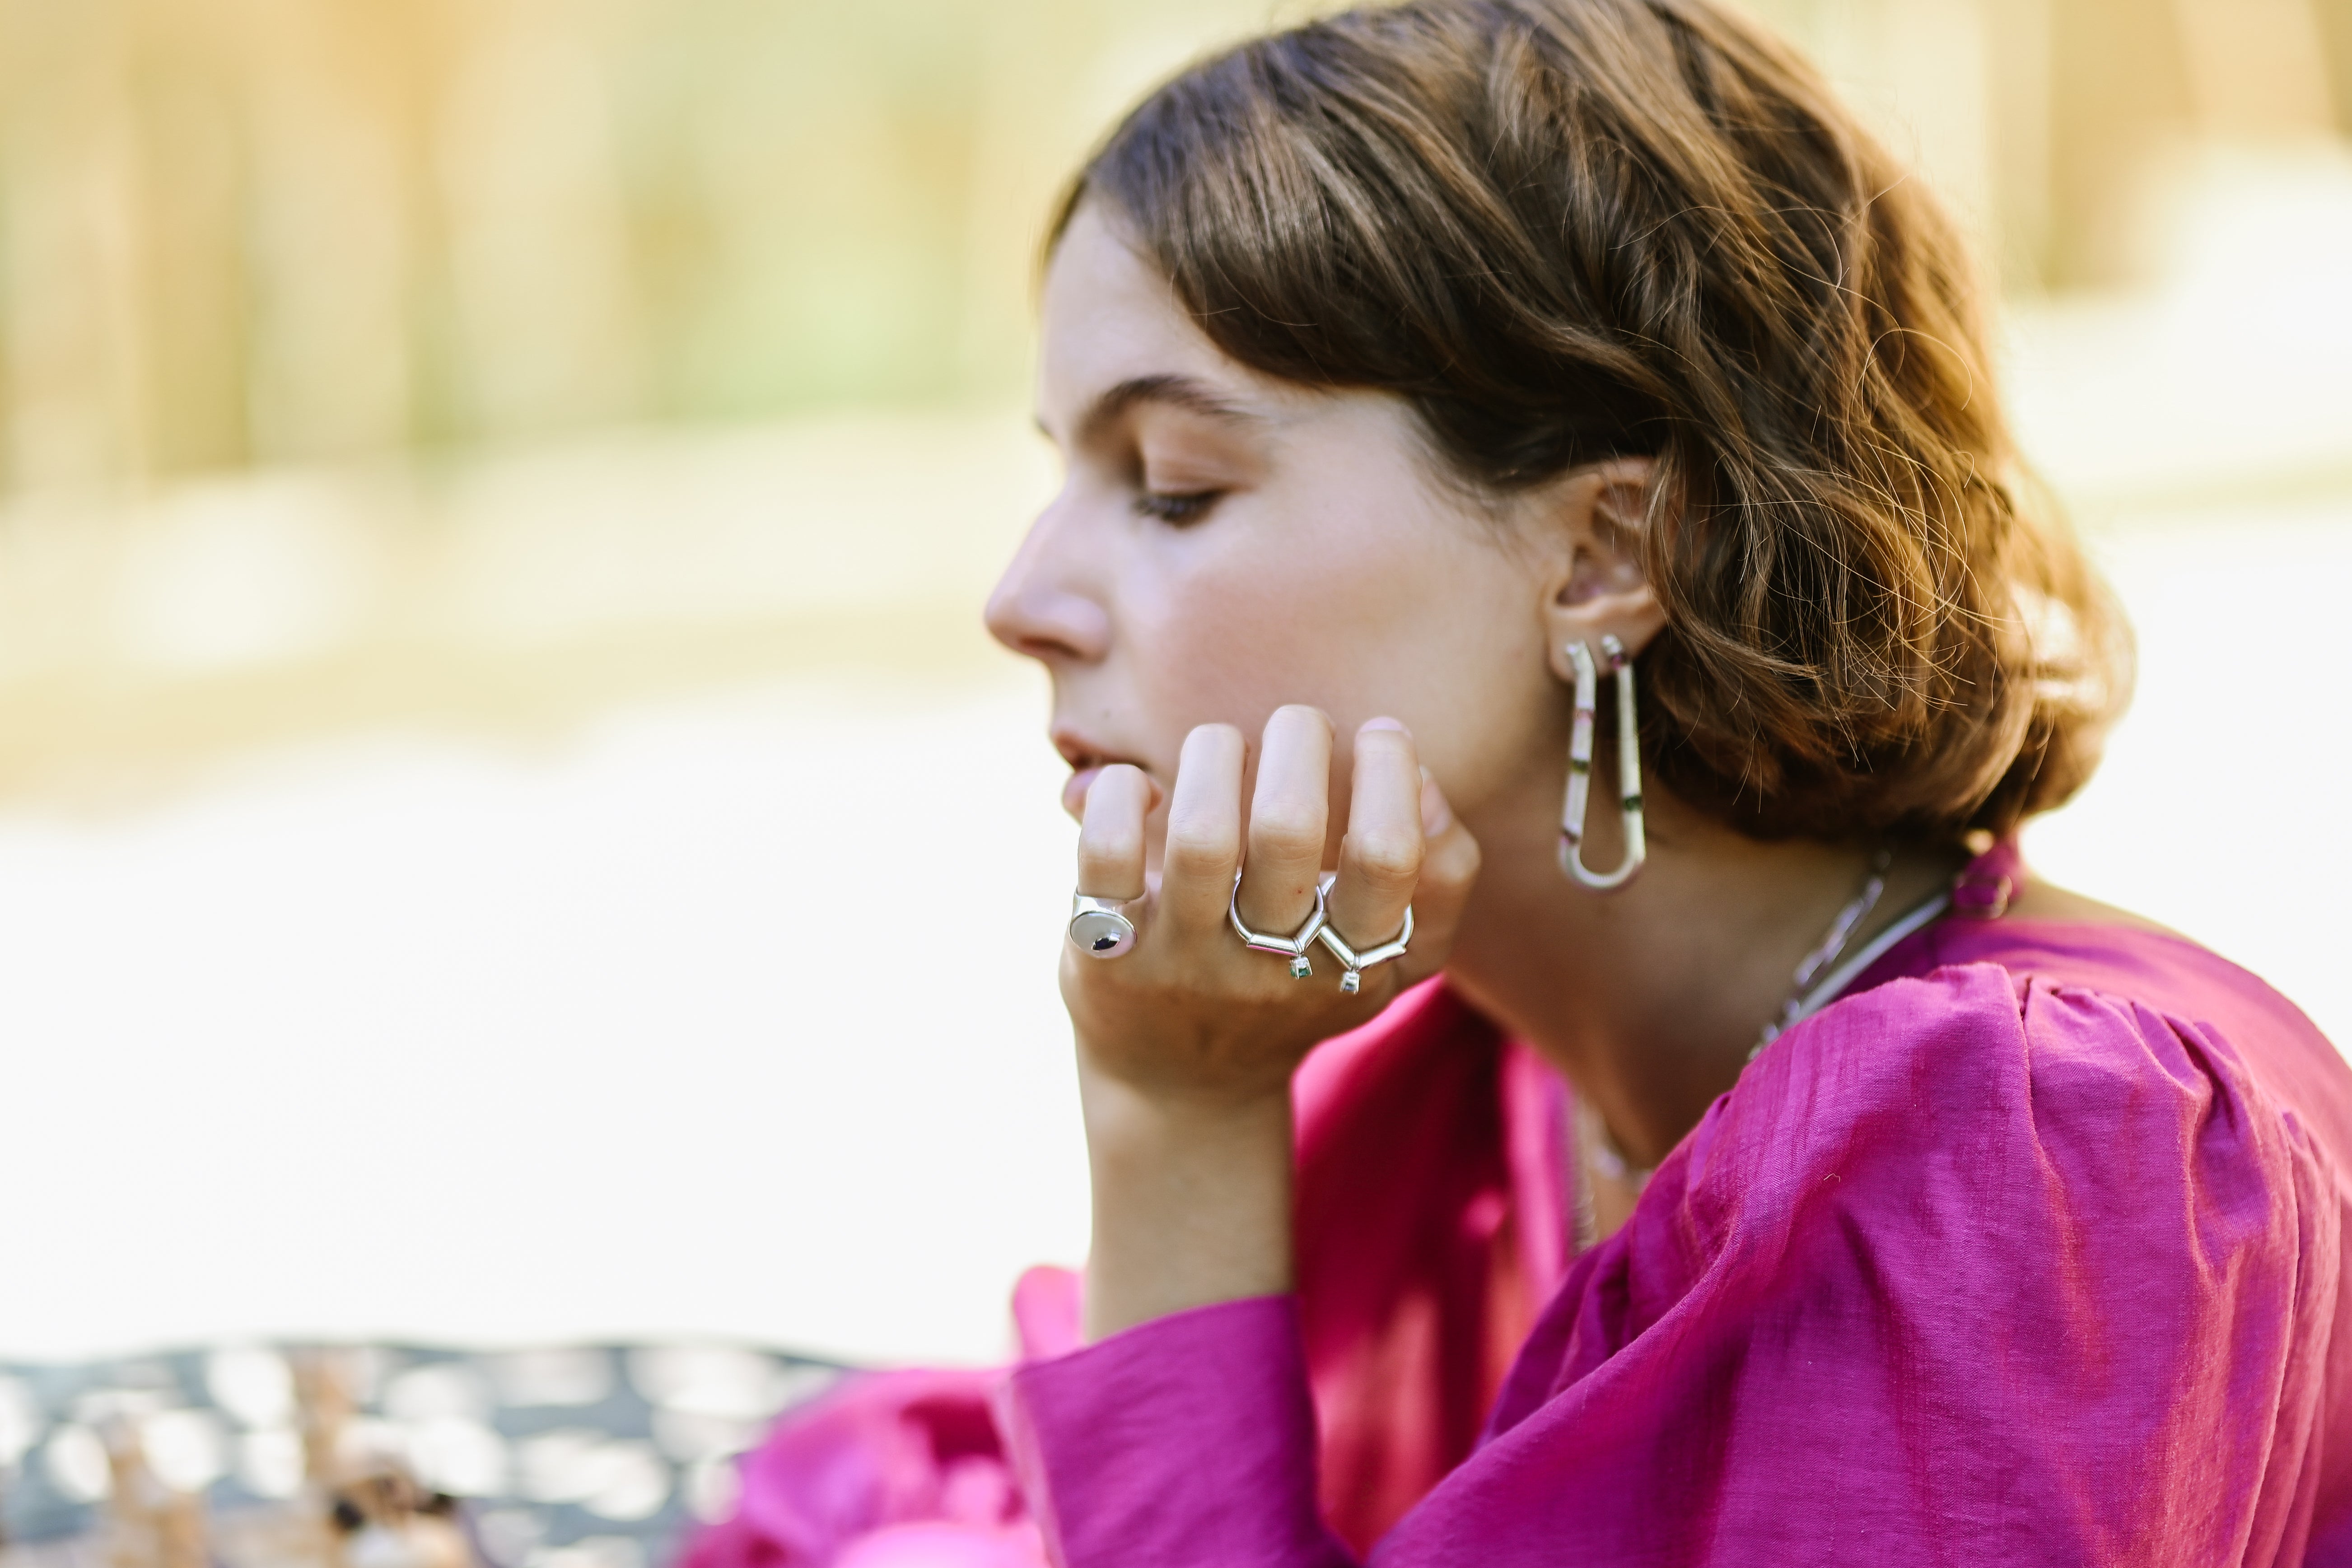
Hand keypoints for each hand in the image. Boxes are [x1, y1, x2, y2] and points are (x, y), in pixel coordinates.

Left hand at [1062, 706, 1479, 1336]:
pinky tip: (1143, 788)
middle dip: (1298, 741)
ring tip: (1223, 744)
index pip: (1386, 857)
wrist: (1182, 1089)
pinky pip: (1107, 852)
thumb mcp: (1391, 962)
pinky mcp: (1109, 949)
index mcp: (1352, 964)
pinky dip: (1121, 794)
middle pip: (1288, 830)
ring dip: (1215, 753)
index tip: (1381, 734)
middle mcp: (1268, 966)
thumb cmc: (1298, 990)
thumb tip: (1422, 775)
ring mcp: (1183, 961)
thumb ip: (1441, 877)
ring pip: (1200, 833)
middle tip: (1299, 725)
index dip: (1390, 773)